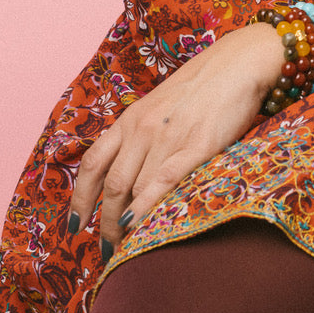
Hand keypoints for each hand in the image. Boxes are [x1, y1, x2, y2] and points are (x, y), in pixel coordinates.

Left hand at [68, 22, 283, 256]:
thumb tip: (133, 172)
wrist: (239, 62)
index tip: (74, 225)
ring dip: (127, 224)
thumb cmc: (204, 85)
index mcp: (132, 117)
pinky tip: (141, 225)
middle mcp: (143, 128)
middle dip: (105, 223)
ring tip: (128, 249)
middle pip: (112, 185)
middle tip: (107, 250)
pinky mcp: (198, 145)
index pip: (93, 163)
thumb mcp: (163, 105)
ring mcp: (169, 137)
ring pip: (135, 188)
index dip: (80, 198)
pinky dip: (148, 206)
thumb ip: (145, 134)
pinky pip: (164, 181)